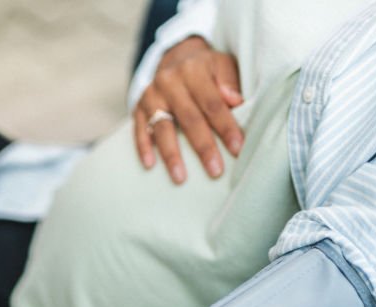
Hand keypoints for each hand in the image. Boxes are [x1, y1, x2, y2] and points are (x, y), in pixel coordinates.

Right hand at [133, 36, 243, 183]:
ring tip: (180, 178)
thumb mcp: (221, 65)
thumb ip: (229, 82)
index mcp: (194, 70)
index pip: (212, 103)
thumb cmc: (206, 69)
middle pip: (189, 119)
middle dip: (203, 147)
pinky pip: (139, 130)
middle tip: (215, 171)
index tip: (237, 149)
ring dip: (172, 155)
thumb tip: (236, 101)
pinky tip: (149, 165)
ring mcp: (151, 95)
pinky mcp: (138, 108)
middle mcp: (169, 81)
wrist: (174, 59)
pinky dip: (144, 147)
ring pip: (163, 128)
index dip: (226, 127)